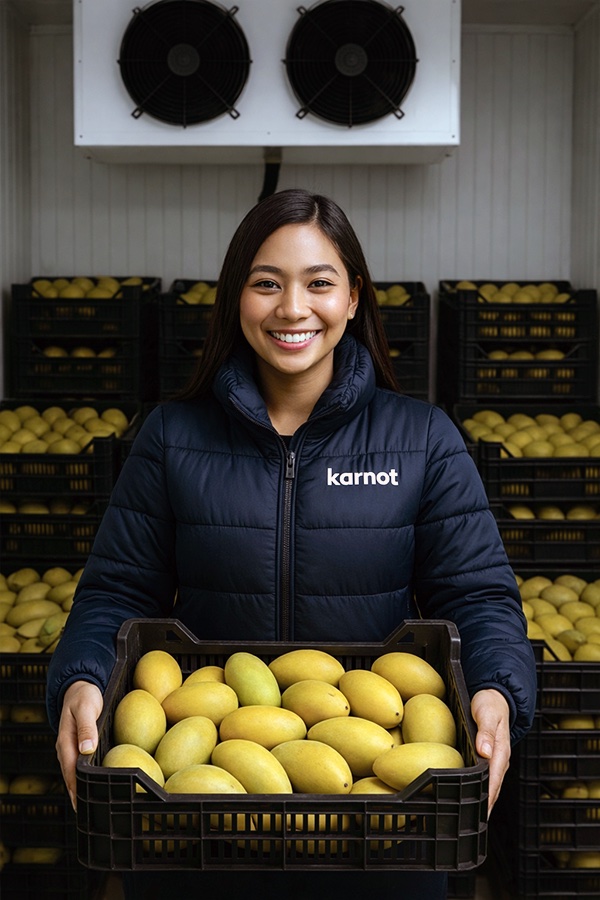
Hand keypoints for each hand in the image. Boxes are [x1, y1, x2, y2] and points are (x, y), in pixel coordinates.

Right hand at [55, 680, 102, 810]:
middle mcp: (65, 747)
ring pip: (72, 772)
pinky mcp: (76, 745)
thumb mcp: (87, 707)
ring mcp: (69, 747)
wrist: (81, 686)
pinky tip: (91, 783)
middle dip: (76, 793)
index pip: (70, 769)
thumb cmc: (86, 695)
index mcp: (66, 740)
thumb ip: (86, 727)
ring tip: (88, 804)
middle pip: (69, 775)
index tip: (81, 804)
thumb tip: (86, 749)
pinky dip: (82, 776)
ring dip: (78, 787)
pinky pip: (77, 764)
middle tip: (88, 813)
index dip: (75, 787)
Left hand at [470, 688, 510, 814]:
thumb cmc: (490, 704)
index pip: (493, 780)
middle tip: (472, 825)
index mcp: (500, 751)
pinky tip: (472, 797)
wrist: (496, 696)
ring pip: (490, 785)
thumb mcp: (487, 713)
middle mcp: (499, 759)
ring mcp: (495, 760)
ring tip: (472, 818)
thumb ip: (486, 731)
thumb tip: (484, 751)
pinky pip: (486, 777)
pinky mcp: (489, 757)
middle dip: (485, 806)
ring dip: (483, 801)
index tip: (481, 815)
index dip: (488, 798)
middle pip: (493, 788)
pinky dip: (480, 789)